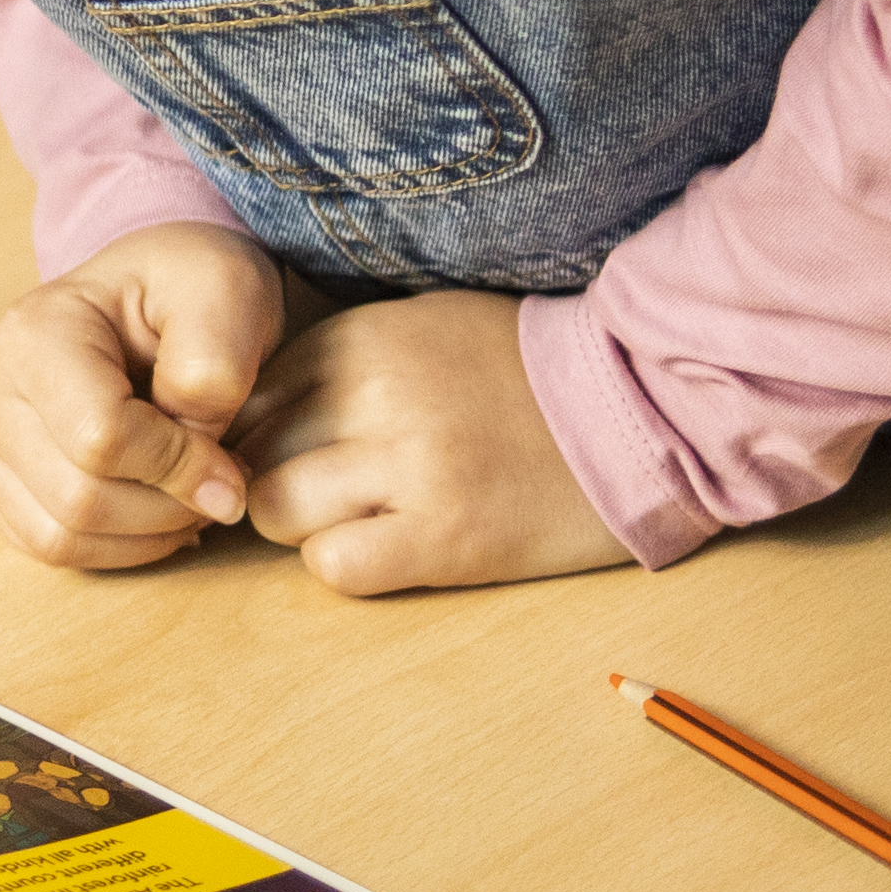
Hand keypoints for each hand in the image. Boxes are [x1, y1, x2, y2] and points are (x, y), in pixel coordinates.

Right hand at [0, 221, 294, 570]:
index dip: (181, 465)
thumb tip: (205, 481)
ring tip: (191, 495)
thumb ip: (215, 371)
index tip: (235, 464)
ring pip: (61, 537)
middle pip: (78, 498)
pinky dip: (117, 548)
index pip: (98, 436)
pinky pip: (50, 548)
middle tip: (222, 482)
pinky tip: (158, 509)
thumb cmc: (190, 286)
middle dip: (169, 506)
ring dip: (147, 534)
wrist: (160, 291)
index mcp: (33, 334)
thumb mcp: (225, 293)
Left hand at [229, 289, 630, 594]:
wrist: (646, 406)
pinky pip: (334, 566)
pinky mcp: (447, 536)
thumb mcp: (421, 325)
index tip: (290, 450)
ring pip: (274, 510)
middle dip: (272, 478)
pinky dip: (348, 565)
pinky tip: (395, 548)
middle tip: (328, 492)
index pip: (244, 395)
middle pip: (249, 454)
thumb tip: (249, 405)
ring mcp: (408, 466)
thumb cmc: (526, 369)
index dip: (254, 432)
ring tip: (365, 518)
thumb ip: (338, 358)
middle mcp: (373, 395)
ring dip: (304, 526)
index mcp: (360, 338)